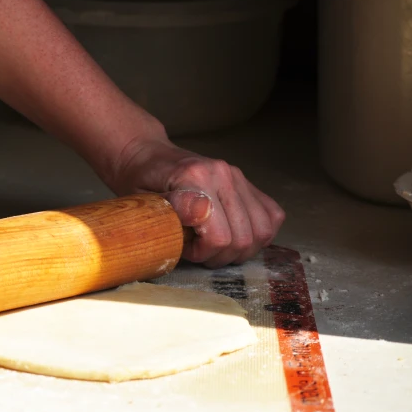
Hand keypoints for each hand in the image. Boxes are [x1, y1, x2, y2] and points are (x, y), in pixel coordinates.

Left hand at [107, 136, 284, 267]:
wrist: (146, 154)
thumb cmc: (139, 181)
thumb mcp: (141, 200)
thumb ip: (169, 210)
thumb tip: (198, 216)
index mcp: (194, 178)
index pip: (219, 236)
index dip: (203, 253)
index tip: (185, 249)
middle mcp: (222, 174)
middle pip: (244, 238)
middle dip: (221, 256)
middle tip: (198, 251)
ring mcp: (237, 176)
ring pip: (262, 230)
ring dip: (241, 249)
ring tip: (215, 245)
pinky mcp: (246, 181)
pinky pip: (271, 215)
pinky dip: (258, 233)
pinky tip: (234, 234)